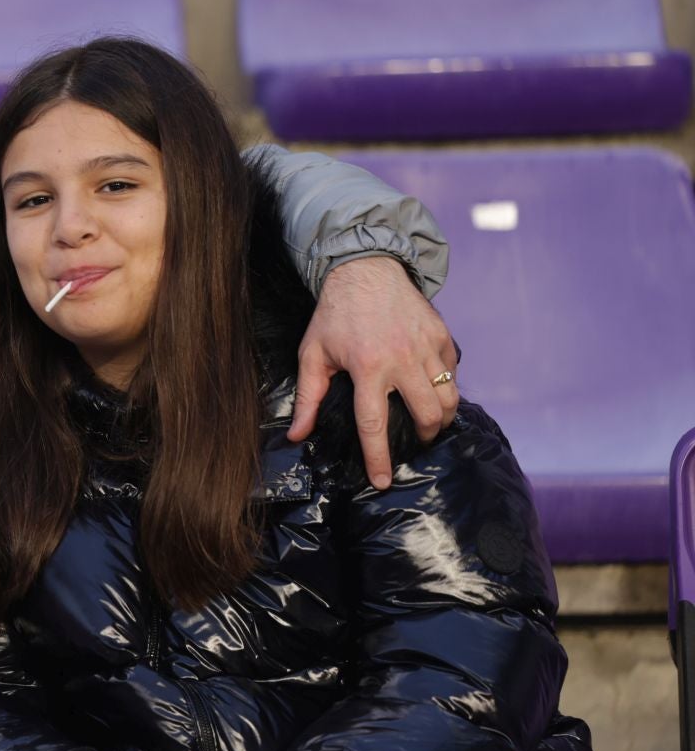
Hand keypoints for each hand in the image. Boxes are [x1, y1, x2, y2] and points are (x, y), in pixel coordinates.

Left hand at [287, 255, 458, 488]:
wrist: (365, 269)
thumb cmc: (335, 314)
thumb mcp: (313, 354)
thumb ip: (308, 397)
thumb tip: (297, 435)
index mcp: (367, 367)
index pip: (374, 424)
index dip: (379, 457)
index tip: (382, 481)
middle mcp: (402, 358)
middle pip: (426, 414)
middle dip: (425, 435)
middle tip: (417, 441)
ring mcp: (427, 346)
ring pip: (448, 396)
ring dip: (442, 416)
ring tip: (431, 423)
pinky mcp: (442, 334)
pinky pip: (453, 371)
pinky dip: (448, 385)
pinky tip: (434, 389)